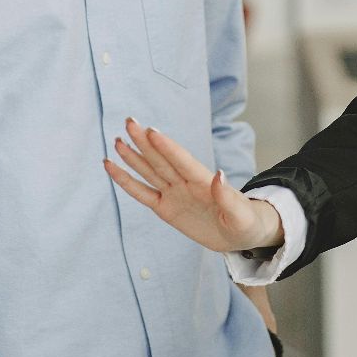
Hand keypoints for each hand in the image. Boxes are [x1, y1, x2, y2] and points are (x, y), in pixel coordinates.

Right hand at [104, 118, 282, 253]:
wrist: (240, 234)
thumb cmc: (245, 222)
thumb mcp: (241, 214)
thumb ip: (227, 196)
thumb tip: (219, 173)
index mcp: (203, 181)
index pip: (182, 161)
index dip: (168, 147)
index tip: (152, 131)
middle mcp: (185, 183)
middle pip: (161, 160)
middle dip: (145, 142)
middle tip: (129, 122)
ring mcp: (173, 193)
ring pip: (149, 172)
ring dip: (133, 156)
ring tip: (118, 140)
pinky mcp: (165, 208)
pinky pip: (141, 193)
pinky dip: (126, 181)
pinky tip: (111, 166)